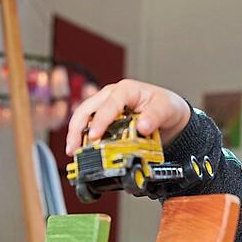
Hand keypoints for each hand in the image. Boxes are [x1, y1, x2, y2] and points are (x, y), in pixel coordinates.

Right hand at [65, 79, 190, 155]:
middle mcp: (112, 96)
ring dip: (75, 134)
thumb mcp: (166, 109)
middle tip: (74, 147)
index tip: (95, 135)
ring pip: (83, 117)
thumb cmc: (166, 107)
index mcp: (126, 90)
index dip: (101, 119)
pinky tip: (79, 151)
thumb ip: (155, 116)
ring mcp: (106, 108)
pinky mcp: (105, 120)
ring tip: (72, 151)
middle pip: (87, 109)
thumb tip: (142, 127)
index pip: (110, 103)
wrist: (170, 115)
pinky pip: (88, 127)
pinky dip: (82, 138)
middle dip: (77, 128)